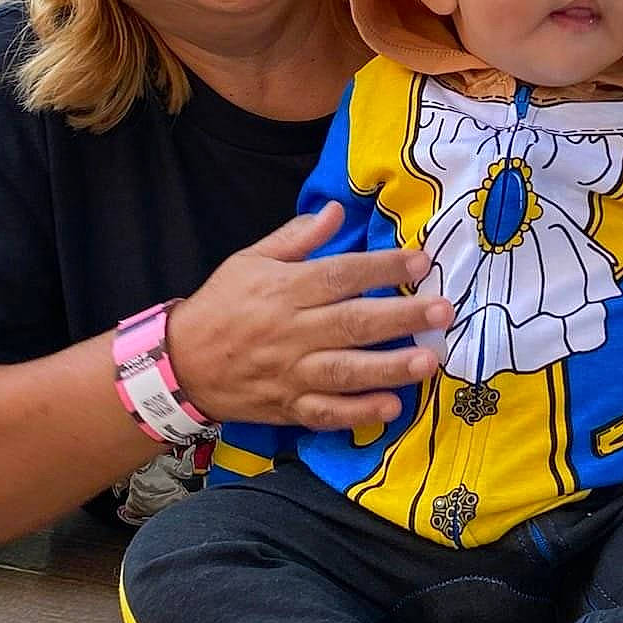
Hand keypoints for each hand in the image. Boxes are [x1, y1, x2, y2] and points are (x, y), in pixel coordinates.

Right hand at [165, 204, 447, 431]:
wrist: (180, 363)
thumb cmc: (222, 305)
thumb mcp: (250, 260)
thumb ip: (297, 238)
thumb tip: (337, 209)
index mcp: (284, 290)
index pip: (341, 275)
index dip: (383, 269)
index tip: (421, 262)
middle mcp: (291, 331)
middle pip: (353, 323)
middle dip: (402, 318)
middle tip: (442, 311)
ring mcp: (290, 373)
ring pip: (346, 371)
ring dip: (390, 367)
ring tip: (429, 361)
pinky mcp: (288, 407)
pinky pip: (327, 412)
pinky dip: (359, 413)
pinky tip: (392, 407)